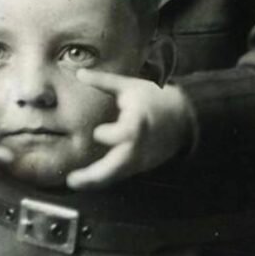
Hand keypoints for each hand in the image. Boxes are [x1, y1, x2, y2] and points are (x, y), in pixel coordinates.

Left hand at [65, 69, 194, 189]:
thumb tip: (79, 72)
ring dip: (95, 182)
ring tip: (75, 182)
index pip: (117, 136)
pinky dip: (104, 179)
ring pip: (116, 176)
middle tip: (71, 180)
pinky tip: (89, 181)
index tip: (98, 131)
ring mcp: (141, 158)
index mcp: (136, 123)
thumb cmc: (154, 98)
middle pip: (115, 166)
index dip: (105, 133)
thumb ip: (103, 82)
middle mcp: (138, 146)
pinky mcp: (141, 165)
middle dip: (93, 177)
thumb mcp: (129, 86)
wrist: (183, 117)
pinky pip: (120, 175)